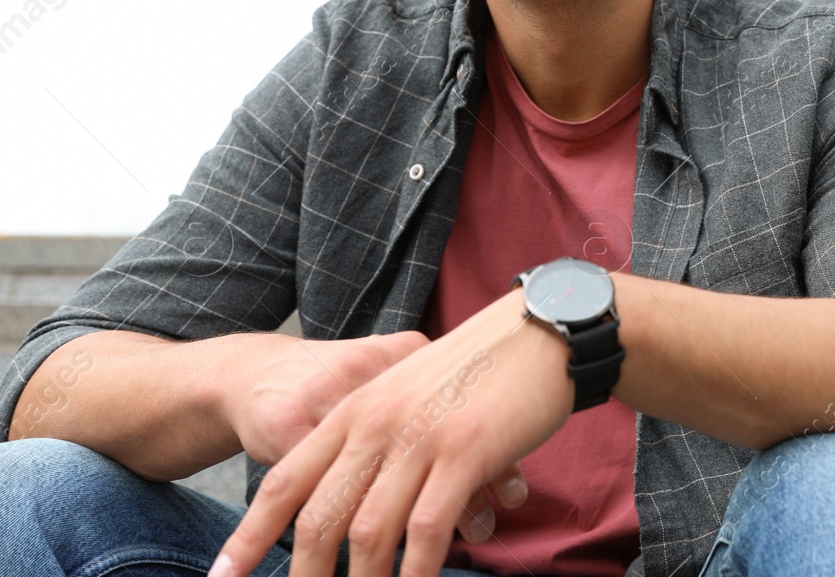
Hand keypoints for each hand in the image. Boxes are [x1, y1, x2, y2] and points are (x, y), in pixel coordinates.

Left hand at [218, 330, 530, 548]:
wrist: (538, 330)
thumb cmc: (480, 369)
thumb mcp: (410, 395)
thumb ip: (381, 445)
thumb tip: (367, 513)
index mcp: (355, 410)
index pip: (287, 482)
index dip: (250, 535)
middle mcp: (375, 424)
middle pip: (320, 518)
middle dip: (303, 576)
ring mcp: (418, 438)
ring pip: (370, 533)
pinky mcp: (464, 451)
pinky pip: (429, 528)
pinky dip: (417, 572)